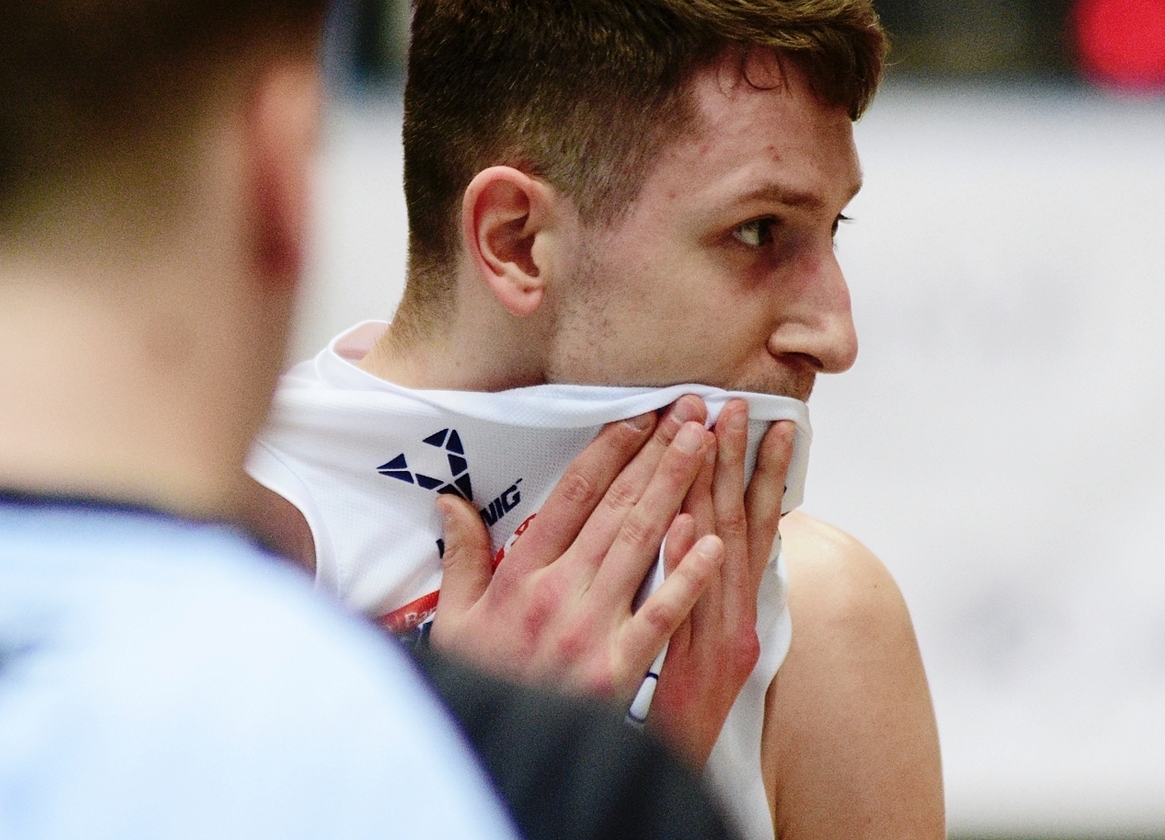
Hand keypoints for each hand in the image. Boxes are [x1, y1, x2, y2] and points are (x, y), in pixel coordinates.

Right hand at [430, 400, 724, 701]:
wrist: (495, 752)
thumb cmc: (481, 682)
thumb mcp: (456, 619)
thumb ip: (462, 557)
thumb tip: (450, 502)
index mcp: (521, 576)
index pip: (571, 498)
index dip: (608, 452)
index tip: (640, 417)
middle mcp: (557, 593)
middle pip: (614, 509)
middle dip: (656, 454)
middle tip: (690, 412)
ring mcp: (590, 629)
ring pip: (640, 543)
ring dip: (675, 489)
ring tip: (704, 446)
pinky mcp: (617, 668)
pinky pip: (659, 614)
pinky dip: (686, 575)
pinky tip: (714, 539)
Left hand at [648, 400, 794, 765]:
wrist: (679, 775)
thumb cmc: (684, 712)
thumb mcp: (702, 645)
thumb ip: (700, 589)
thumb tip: (692, 527)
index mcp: (737, 606)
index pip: (751, 522)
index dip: (756, 468)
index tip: (760, 419)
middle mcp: (739, 616)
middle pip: (742, 523)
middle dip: (737, 458)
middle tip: (734, 401)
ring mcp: (724, 641)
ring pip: (725, 553)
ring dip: (717, 488)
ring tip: (710, 434)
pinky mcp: (703, 671)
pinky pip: (693, 608)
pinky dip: (687, 563)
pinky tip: (682, 524)